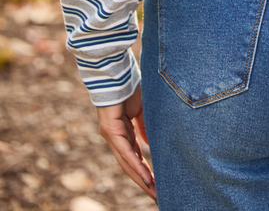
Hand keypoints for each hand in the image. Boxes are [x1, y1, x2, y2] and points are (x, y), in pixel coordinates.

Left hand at [96, 85, 156, 201]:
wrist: (117, 73)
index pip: (134, 157)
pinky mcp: (110, 131)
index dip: (145, 171)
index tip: (157, 183)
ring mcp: (112, 136)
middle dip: (144, 182)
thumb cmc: (129, 87)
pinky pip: (125, 153)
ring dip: (141, 179)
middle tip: (157, 196)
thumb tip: (150, 143)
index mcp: (123, 133)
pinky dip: (135, 166)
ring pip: (127, 163)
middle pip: (130, 165)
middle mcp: (116, 138)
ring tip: (153, 192)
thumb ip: (145, 127)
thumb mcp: (141, 110)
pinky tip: (145, 177)